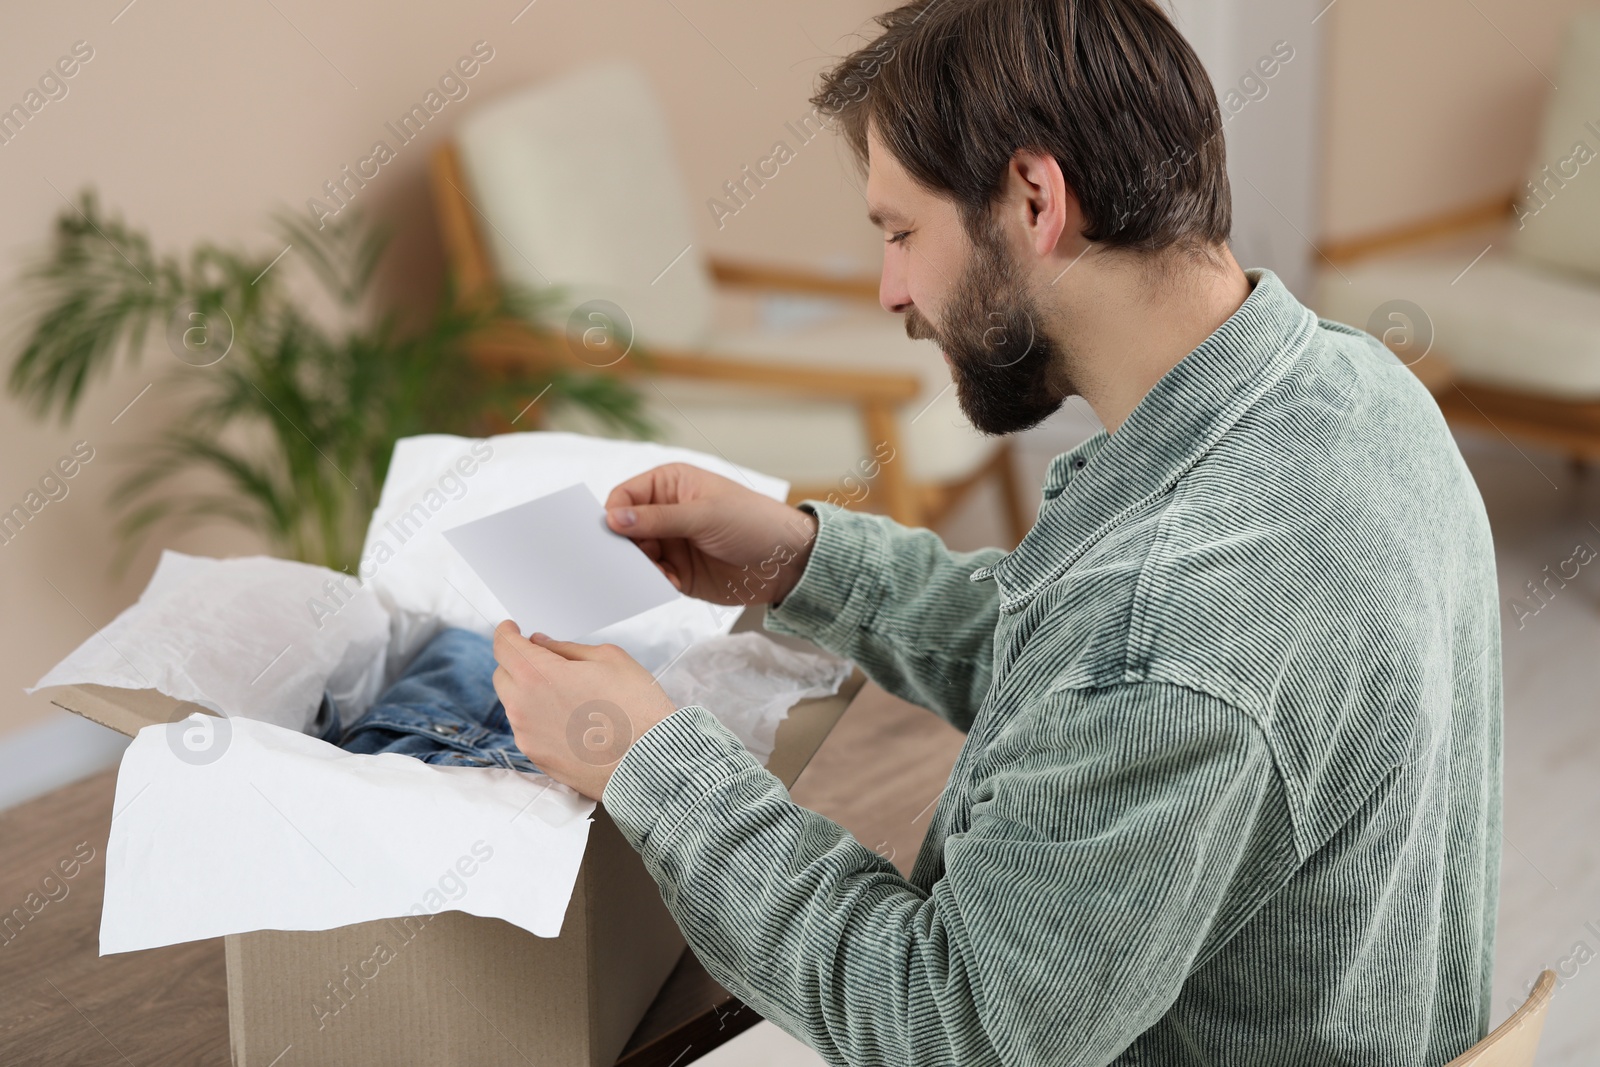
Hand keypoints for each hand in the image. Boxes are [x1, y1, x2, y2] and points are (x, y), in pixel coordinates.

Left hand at [491, 620, 677, 799]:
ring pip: (514, 704)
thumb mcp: (609, 658)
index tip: (512, 629)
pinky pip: (528, 730)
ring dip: (528, 693)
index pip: (504, 645)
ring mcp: (527, 736)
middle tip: (543, 660)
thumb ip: (566, 648)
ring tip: (566, 695)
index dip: (507, 632)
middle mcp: (523, 707)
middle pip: (502, 674)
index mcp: (538, 675)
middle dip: (517, 662)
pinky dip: (539, 719)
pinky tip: (570, 720)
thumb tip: (541, 644)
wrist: (649, 761)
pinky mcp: (537, 758)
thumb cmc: (636, 707)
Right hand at [605, 463, 818, 605]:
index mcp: (669, 484)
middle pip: (624, 529)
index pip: (624, 496)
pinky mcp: (678, 572)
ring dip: (639, 568)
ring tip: (657, 574)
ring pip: (635, 557)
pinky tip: (672, 583)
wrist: (787, 562)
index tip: (610, 534)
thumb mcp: (705, 515)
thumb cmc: (753, 522)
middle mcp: (665, 512)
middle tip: (623, 562)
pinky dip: (655, 583)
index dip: (613, 514)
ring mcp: (671, 543)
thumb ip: (658, 519)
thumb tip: (612, 518)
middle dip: (622, 546)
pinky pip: (652, 578)